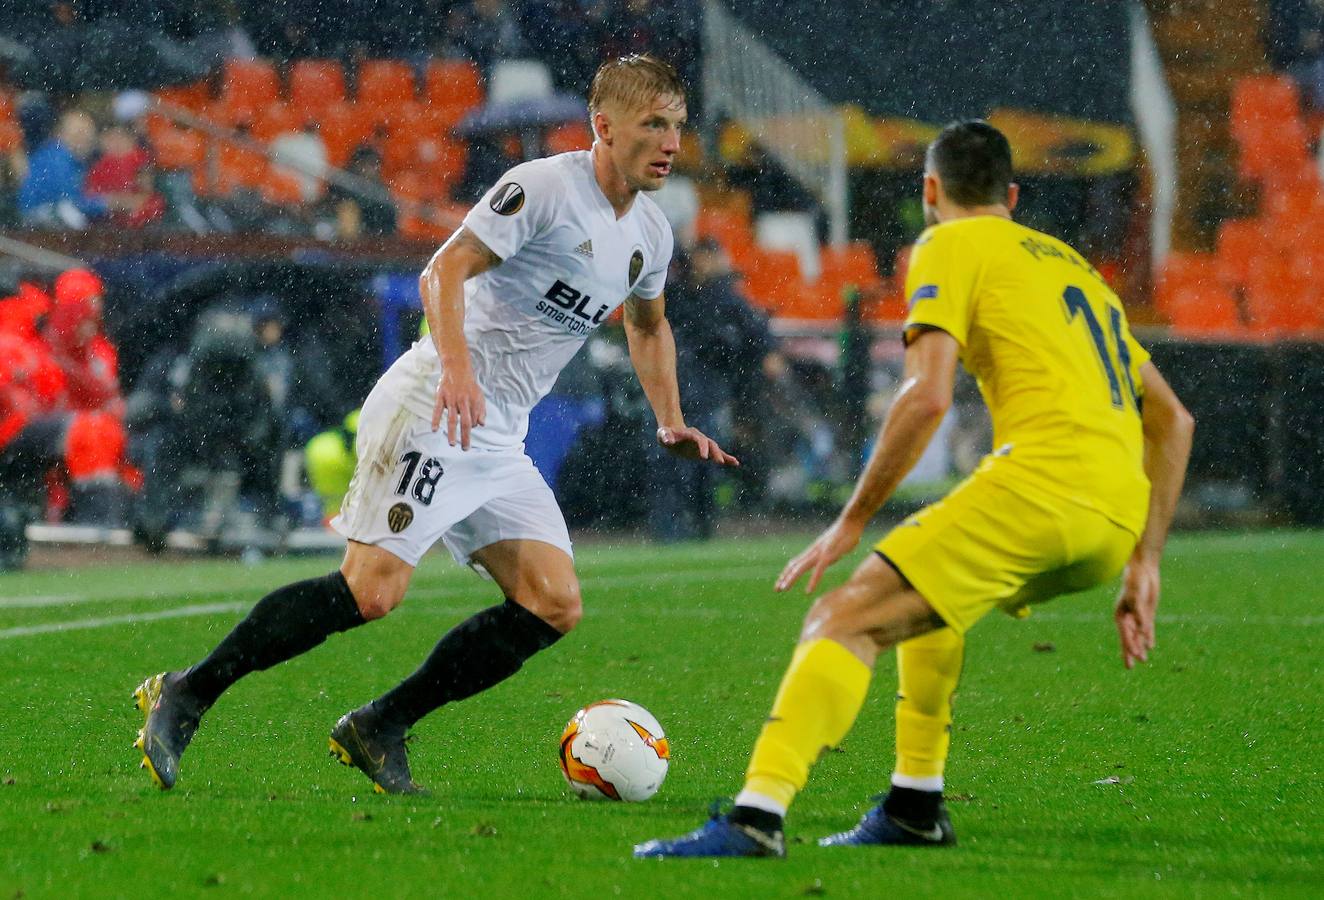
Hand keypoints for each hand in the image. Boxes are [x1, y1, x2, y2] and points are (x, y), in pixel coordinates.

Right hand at [432, 365, 485, 449]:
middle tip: (465, 448)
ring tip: (452, 444)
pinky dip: (436, 420)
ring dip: (452, 432)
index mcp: (473, 402)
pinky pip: (437, 410)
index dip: (473, 427)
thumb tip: (482, 425)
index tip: (469, 431)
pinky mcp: (441, 396)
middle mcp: (463, 402)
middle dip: (466, 437)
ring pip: (452, 418)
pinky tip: (434, 429)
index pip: (474, 420)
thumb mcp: (479, 396)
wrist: (457, 368)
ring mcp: (451, 399)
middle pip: (465, 422)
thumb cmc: (469, 385)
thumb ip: (481, 410)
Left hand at [657, 426, 739, 466]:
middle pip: (710, 444)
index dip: (702, 448)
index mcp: (691, 434)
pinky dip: (726, 458)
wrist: (672, 431)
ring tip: (734, 463)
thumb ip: (665, 436)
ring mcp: (703, 444)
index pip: (699, 440)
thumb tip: (668, 441)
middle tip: (720, 462)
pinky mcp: (705, 451)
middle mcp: (700, 438)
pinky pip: (717, 454)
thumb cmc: (666, 433)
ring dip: (723, 456)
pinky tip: (735, 463)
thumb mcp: (662, 434)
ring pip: (716, 449)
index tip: (704, 457)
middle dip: (715, 452)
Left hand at [776, 516, 864, 593]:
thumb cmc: (845, 534)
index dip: (787, 573)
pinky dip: (812, 581)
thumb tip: (828, 560)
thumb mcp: (833, 547)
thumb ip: (829, 554)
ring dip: (791, 579)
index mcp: (813, 551)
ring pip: (801, 568)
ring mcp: (820, 553)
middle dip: (784, 578)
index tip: (780, 582)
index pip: (795, 563)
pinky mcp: (829, 555)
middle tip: (776, 589)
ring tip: (783, 589)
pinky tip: (808, 591)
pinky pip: (819, 570)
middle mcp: (813, 552)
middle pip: (794, 565)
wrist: (851, 522)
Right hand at [1115, 554, 1159, 668]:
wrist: (1143, 569)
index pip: (1125, 635)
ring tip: (1143, 661)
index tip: (1134, 658)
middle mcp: (1127, 617)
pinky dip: (1148, 637)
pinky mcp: (1146, 612)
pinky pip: (1147, 628)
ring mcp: (1137, 615)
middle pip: (1128, 638)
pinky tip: (1150, 646)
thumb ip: (1139, 614)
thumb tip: (1142, 631)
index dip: (1129, 647)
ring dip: (1140, 647)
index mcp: (1120, 614)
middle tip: (1129, 668)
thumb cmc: (1136, 581)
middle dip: (1130, 652)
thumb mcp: (1136, 597)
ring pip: (1138, 635)